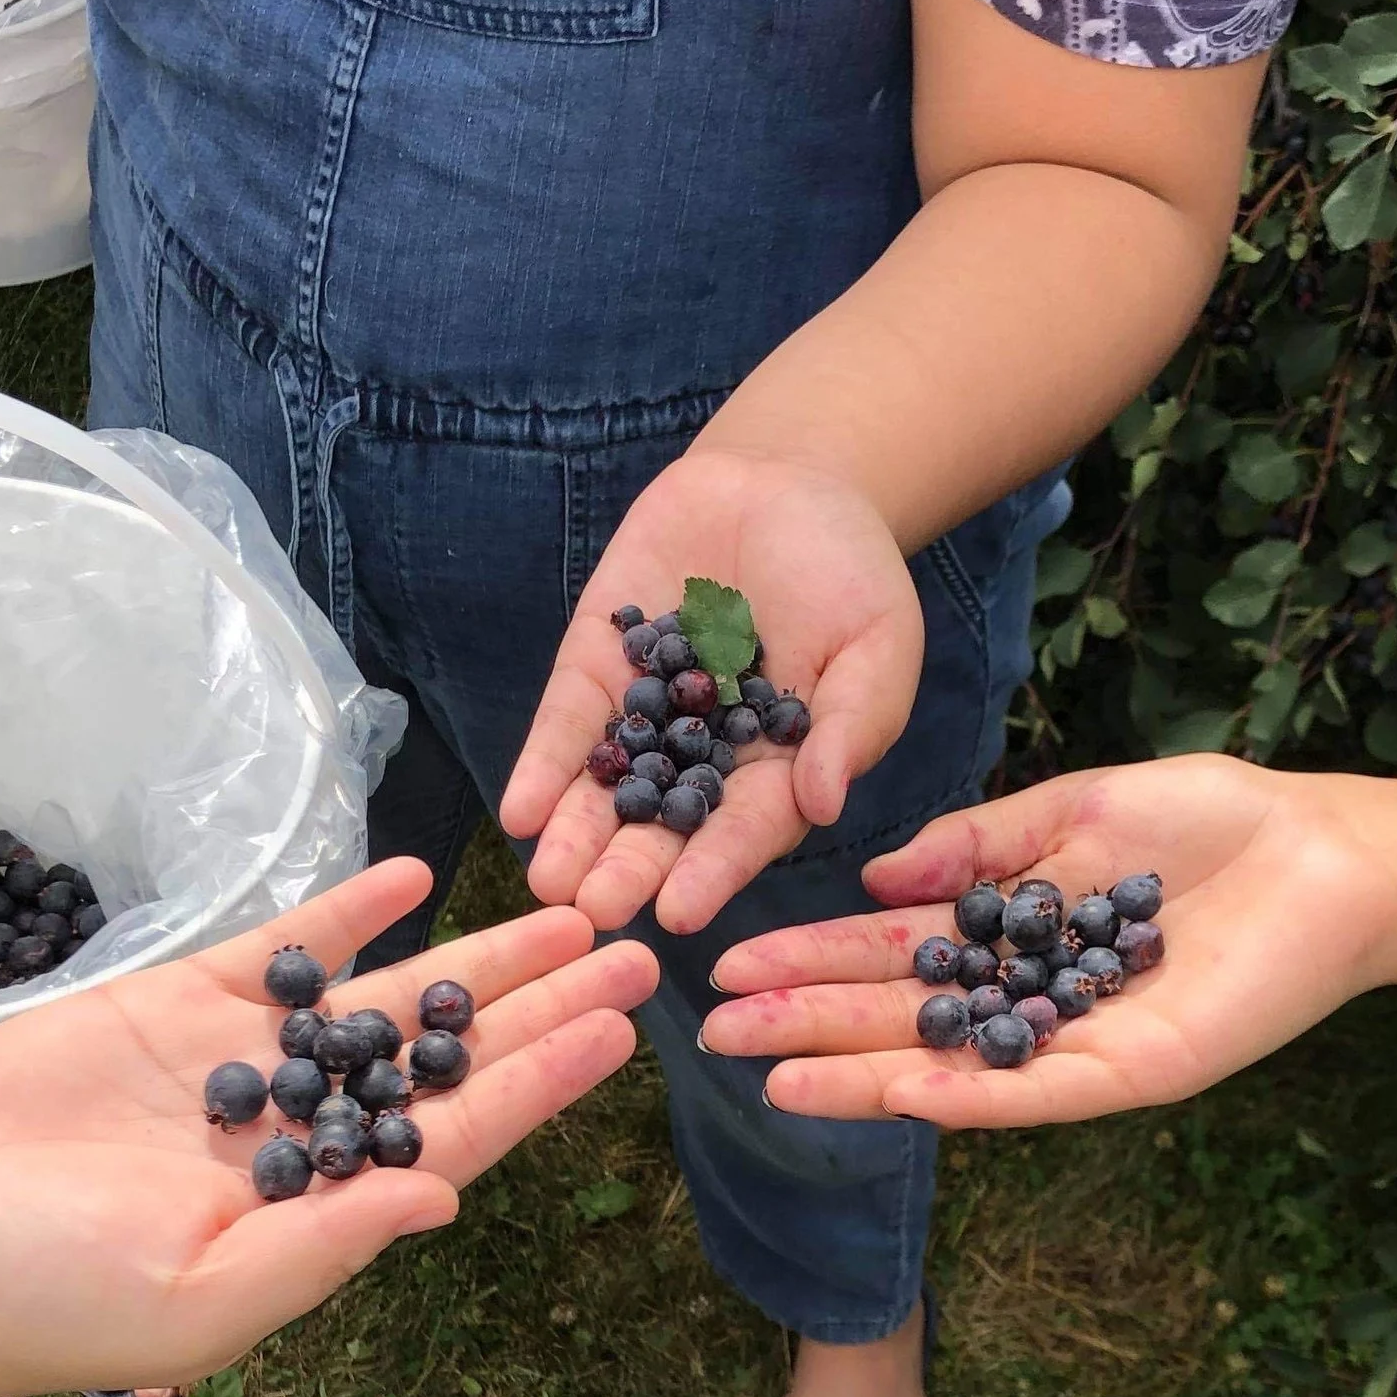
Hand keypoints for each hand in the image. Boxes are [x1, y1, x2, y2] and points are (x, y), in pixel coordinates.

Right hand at [0, 859, 654, 1396]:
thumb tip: (444, 1191)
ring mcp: (242, 1061)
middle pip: (450, 1052)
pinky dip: (350, 912)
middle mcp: (301, 1131)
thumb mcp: (197, 1300)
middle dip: (543, 1003)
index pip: (460, 1132)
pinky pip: (287, 947)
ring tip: (568, 911)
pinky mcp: (177, 1004)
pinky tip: (420, 878)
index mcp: (319, 1209)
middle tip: (638, 949)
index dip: (542, 1082)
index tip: (621, 1034)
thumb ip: (324, 1243)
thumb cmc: (47, 1298)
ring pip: (388, 993)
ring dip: (476, 953)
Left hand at [500, 449, 922, 935]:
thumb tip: (823, 804)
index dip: (711, 873)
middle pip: (663, 828)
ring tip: (548, 882)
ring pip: (607, 790)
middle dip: (627, 869)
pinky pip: (568, 726)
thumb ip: (847, 724)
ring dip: (575, 836)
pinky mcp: (599, 670)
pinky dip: (543, 768)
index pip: (744, 832)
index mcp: (781, 771)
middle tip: (593, 913)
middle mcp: (708, 761)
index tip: (679, 915)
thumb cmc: (851, 572)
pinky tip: (519, 810)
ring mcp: (647, 717)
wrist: (786, 481)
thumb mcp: (876, 643)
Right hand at [700, 758, 1396, 1123]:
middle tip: (715, 1035)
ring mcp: (1076, 1043)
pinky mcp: (1135, 1072)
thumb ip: (978, 845)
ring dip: (863, 1078)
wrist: (1332, 852)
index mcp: (1010, 934)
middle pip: (900, 1019)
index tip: (733, 968)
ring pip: (953, 1068)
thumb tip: (879, 878)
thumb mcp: (1075, 808)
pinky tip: (904, 1095)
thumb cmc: (1215, 824)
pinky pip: (1040, 1092)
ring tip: (778, 1082)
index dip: (811, 960)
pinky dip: (973, 1097)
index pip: (889, 954)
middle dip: (807, 1027)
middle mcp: (1029, 1000)